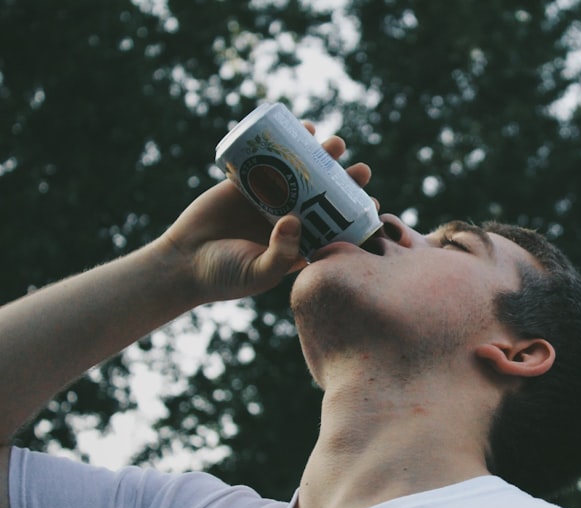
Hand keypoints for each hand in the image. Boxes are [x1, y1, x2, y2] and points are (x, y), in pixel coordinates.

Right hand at [155, 131, 373, 304]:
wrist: (182, 263)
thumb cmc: (225, 277)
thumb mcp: (259, 273)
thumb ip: (280, 254)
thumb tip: (296, 220)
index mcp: (302, 244)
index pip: (337, 227)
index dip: (356, 214)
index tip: (372, 203)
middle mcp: (290, 219)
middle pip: (325, 195)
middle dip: (345, 180)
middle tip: (360, 169)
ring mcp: (269, 198)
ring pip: (300, 172)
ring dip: (320, 156)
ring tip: (335, 143)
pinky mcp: (245, 182)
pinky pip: (267, 158)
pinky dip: (282, 143)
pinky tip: (300, 129)